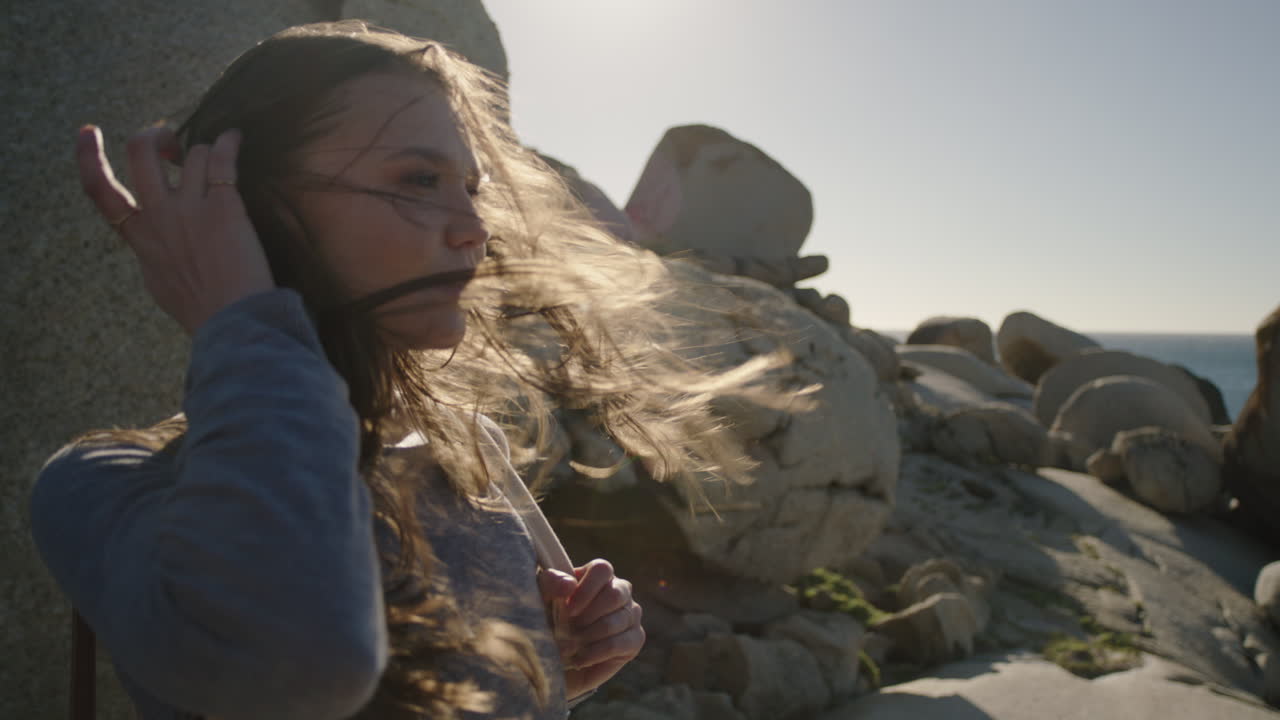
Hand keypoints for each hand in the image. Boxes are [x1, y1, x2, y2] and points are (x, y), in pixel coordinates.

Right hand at [77, 124, 274, 334]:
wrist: (231, 323)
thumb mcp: (158, 281)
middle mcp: (160, 216)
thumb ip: (151, 252)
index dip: (88, 157)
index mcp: (140, 236)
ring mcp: (191, 210)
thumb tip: (150, 239)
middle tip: (172, 144)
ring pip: (193, 152)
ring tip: (222, 168)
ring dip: (207, 153)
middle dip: (153, 135)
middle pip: (140, 152)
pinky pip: (222, 160)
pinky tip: (236, 139)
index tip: (88, 132)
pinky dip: (230, 143)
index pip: (99, 191)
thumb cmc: (200, 309)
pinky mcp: (224, 208)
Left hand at [538, 559, 644, 700]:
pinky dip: (596, 653)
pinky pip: (621, 643)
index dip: (586, 590)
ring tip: (569, 647)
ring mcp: (630, 614)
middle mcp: (619, 590)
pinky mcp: (634, 640)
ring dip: (589, 637)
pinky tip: (580, 659)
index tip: (568, 610)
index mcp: (596, 575)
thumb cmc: (546, 622)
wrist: (552, 661)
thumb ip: (550, 584)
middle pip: (615, 594)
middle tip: (568, 631)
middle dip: (588, 616)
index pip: (602, 569)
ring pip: (618, 620)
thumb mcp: (540, 600)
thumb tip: (569, 584)